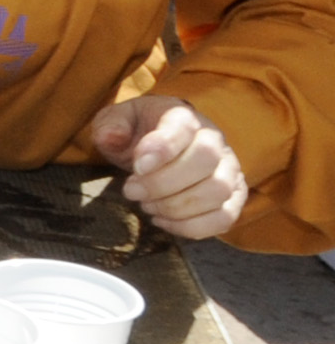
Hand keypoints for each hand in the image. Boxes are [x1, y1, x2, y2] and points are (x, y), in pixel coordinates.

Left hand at [88, 93, 247, 237]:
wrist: (158, 147)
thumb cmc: (137, 132)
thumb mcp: (116, 121)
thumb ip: (110, 126)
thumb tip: (112, 137)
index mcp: (183, 116)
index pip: (183, 127)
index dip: (162, 149)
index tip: (137, 167)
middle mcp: (214, 140)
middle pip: (204, 161)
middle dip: (162, 184)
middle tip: (132, 191)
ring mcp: (229, 169)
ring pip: (217, 192)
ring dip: (176, 206)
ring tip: (146, 204)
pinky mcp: (233, 196)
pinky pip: (224, 218)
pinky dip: (192, 227)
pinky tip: (163, 220)